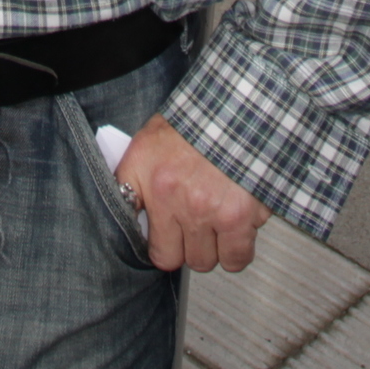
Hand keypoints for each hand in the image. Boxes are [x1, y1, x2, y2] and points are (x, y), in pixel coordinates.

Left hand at [116, 119, 266, 272]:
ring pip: (210, 262)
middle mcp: (182, 202)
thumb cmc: (194, 122)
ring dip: (215, 248)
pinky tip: (237, 227)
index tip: (167, 237)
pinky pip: (239, 256)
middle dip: (188, 246)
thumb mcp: (146, 146)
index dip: (162, 244)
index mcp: (156, 185)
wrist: (239, 106)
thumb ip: (130, 182)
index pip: (154, 249)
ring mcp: (213, 211)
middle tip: (195, 225)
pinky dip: (239, 247)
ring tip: (216, 224)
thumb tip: (126, 212)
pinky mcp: (243, 216)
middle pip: (180, 259)